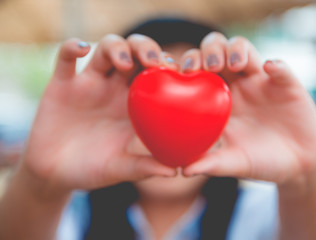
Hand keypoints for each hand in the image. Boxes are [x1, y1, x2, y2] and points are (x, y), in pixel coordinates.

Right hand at [22, 34, 176, 192]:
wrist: (54, 174)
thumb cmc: (92, 170)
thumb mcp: (119, 169)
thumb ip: (143, 168)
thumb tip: (174, 172)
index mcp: (135, 105)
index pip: (157, 75)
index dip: (169, 66)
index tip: (181, 72)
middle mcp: (115, 89)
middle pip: (135, 53)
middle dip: (146, 49)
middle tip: (155, 62)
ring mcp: (90, 83)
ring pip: (107, 48)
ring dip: (118, 48)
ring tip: (125, 63)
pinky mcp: (63, 84)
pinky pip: (65, 58)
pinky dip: (72, 47)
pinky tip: (82, 49)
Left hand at [182, 32, 315, 184]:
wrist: (298, 166)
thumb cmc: (261, 162)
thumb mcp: (235, 163)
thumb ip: (211, 164)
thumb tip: (182, 170)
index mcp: (217, 101)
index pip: (197, 71)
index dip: (187, 63)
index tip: (179, 71)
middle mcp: (235, 86)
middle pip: (217, 51)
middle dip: (209, 50)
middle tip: (208, 66)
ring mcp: (260, 82)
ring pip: (243, 49)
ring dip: (236, 50)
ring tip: (234, 65)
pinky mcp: (286, 84)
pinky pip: (280, 68)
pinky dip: (276, 65)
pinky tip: (270, 69)